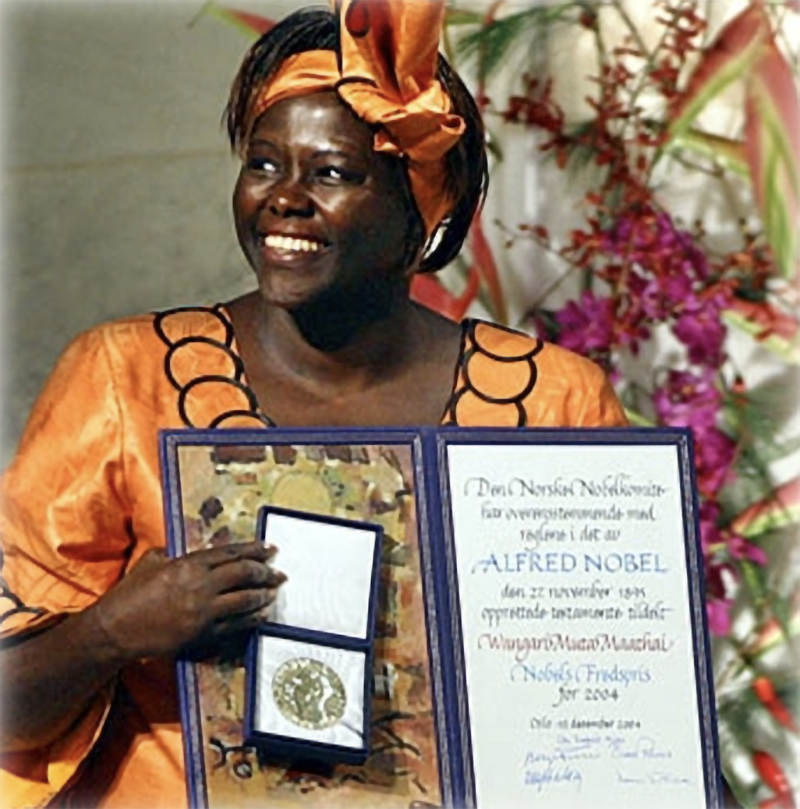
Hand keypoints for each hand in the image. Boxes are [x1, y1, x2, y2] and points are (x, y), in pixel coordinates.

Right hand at [87, 542, 284, 661]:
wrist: (115, 629)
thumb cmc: (130, 593)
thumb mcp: (151, 562)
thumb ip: (172, 553)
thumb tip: (184, 551)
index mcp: (188, 564)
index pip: (231, 553)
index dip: (254, 550)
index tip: (270, 548)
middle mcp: (200, 585)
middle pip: (243, 574)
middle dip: (265, 572)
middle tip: (278, 572)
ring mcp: (202, 611)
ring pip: (244, 600)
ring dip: (263, 595)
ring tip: (274, 591)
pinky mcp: (201, 634)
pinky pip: (234, 625)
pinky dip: (251, 619)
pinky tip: (261, 615)